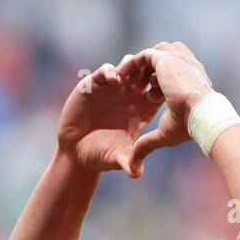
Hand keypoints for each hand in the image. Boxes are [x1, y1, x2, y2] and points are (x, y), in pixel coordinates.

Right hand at [56, 59, 164, 177]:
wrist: (75, 150)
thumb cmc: (100, 155)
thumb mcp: (116, 158)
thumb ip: (128, 162)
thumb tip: (137, 174)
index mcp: (143, 109)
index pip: (160, 91)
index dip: (164, 87)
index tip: (163, 92)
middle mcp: (130, 95)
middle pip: (148, 72)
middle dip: (151, 69)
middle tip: (149, 74)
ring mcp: (113, 88)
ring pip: (129, 65)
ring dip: (132, 65)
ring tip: (130, 76)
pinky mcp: (94, 85)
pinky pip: (106, 71)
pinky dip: (110, 71)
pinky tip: (113, 80)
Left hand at [118, 41, 214, 166]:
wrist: (202, 113)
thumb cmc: (189, 126)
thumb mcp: (166, 134)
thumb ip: (148, 144)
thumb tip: (134, 168)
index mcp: (188, 83)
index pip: (172, 76)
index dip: (157, 84)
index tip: (144, 98)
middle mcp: (184, 68)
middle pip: (162, 60)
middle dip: (148, 71)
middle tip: (131, 87)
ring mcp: (175, 61)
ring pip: (152, 55)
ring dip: (138, 66)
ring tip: (123, 80)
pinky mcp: (164, 58)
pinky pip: (143, 56)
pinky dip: (131, 64)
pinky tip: (120, 76)